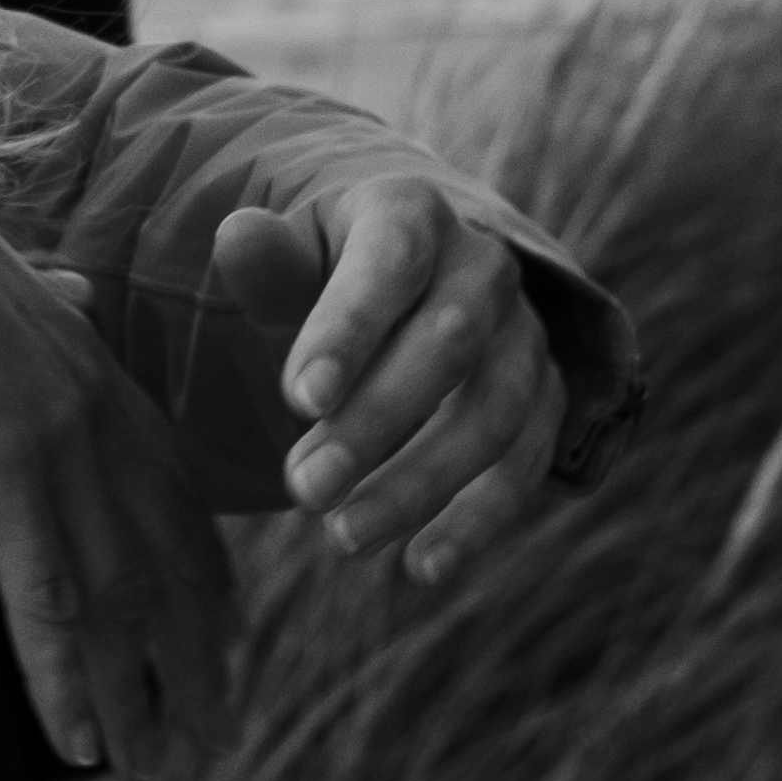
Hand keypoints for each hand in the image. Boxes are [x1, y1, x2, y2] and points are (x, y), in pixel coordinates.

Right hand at [0, 85, 235, 775]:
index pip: (184, 514)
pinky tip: (82, 742)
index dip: (210, 598)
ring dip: (141, 697)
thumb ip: (51, 309)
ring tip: (154, 769)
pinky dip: (67, 678)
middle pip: (171, 571)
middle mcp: (106, 418)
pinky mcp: (4, 462)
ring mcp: (62, 442)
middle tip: (209, 746)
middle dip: (197, 667)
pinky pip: (46, 595)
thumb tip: (71, 295)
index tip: (223, 664)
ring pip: (118, 600)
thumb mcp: (3, 284)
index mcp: (108, 383)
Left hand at [212, 177, 567, 586]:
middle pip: (450, 344)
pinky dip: (479, 520)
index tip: (299, 399)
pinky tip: (422, 567)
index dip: (349, 330)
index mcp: (413, 213)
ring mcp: (526, 335)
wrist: (410, 278)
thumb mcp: (293, 258)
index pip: (389, 263)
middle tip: (305, 488)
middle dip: (377, 421)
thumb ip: (269, 265)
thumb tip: (235, 235)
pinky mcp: (546, 397)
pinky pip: (527, 464)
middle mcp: (485, 267)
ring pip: (495, 413)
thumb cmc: (329, 272)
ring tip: (344, 536)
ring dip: (422, 482)